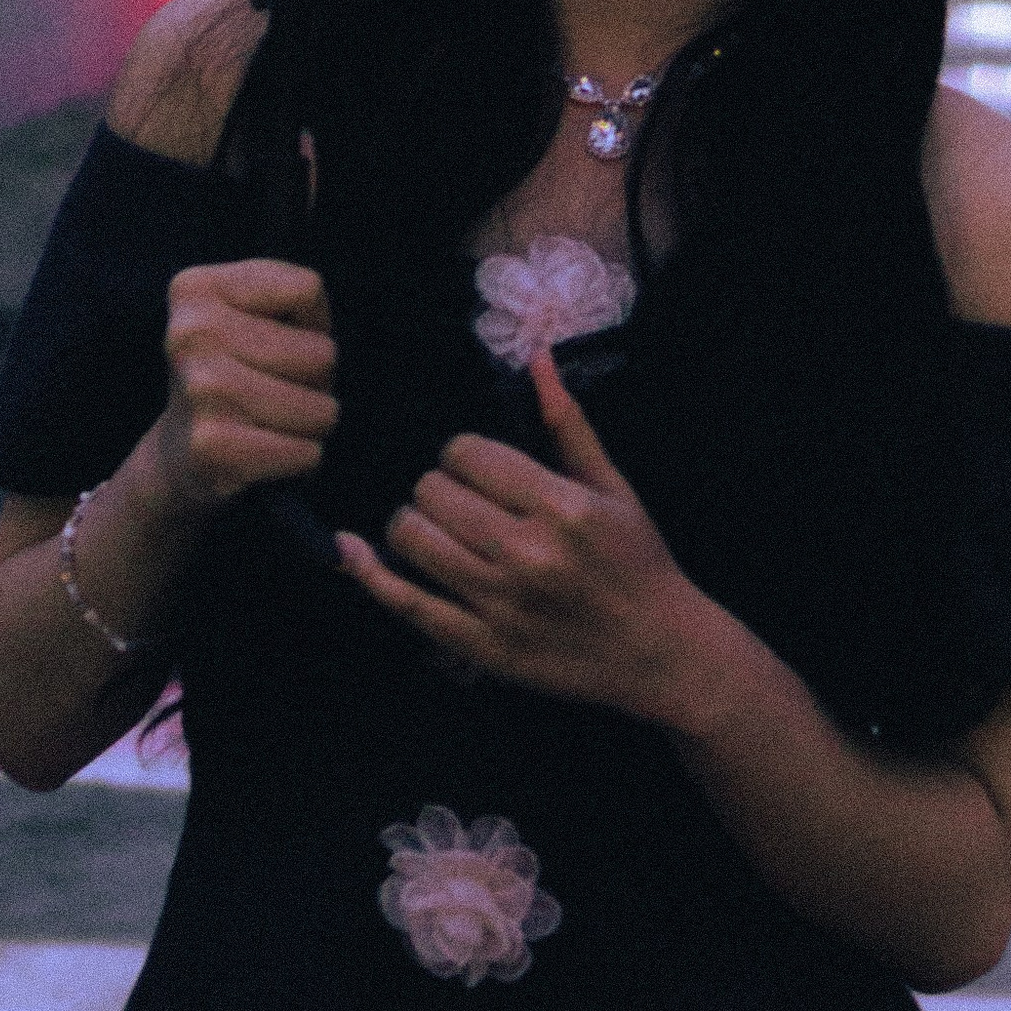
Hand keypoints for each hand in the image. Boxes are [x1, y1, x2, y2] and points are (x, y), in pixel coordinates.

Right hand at [152, 259, 338, 511]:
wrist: (177, 454)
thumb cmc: (237, 373)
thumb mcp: (256, 314)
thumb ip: (298, 301)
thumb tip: (321, 354)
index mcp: (195, 289)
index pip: (308, 290)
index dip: (312, 323)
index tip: (275, 342)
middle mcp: (190, 334)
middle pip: (322, 354)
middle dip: (317, 381)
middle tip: (275, 391)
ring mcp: (199, 389)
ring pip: (320, 409)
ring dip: (311, 423)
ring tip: (271, 421)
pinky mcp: (212, 446)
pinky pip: (307, 453)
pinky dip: (302, 458)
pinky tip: (265, 453)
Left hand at [338, 349, 727, 722]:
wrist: (659, 652)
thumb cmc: (639, 562)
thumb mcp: (614, 487)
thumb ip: (568, 424)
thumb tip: (537, 359)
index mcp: (562, 507)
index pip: (468, 455)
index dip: (463, 455)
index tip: (477, 467)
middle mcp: (527, 553)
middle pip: (433, 493)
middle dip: (439, 487)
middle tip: (460, 500)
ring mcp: (501, 604)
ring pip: (412, 539)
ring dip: (413, 524)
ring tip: (435, 527)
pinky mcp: (482, 646)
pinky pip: (407, 603)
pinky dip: (371, 574)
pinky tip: (352, 552)